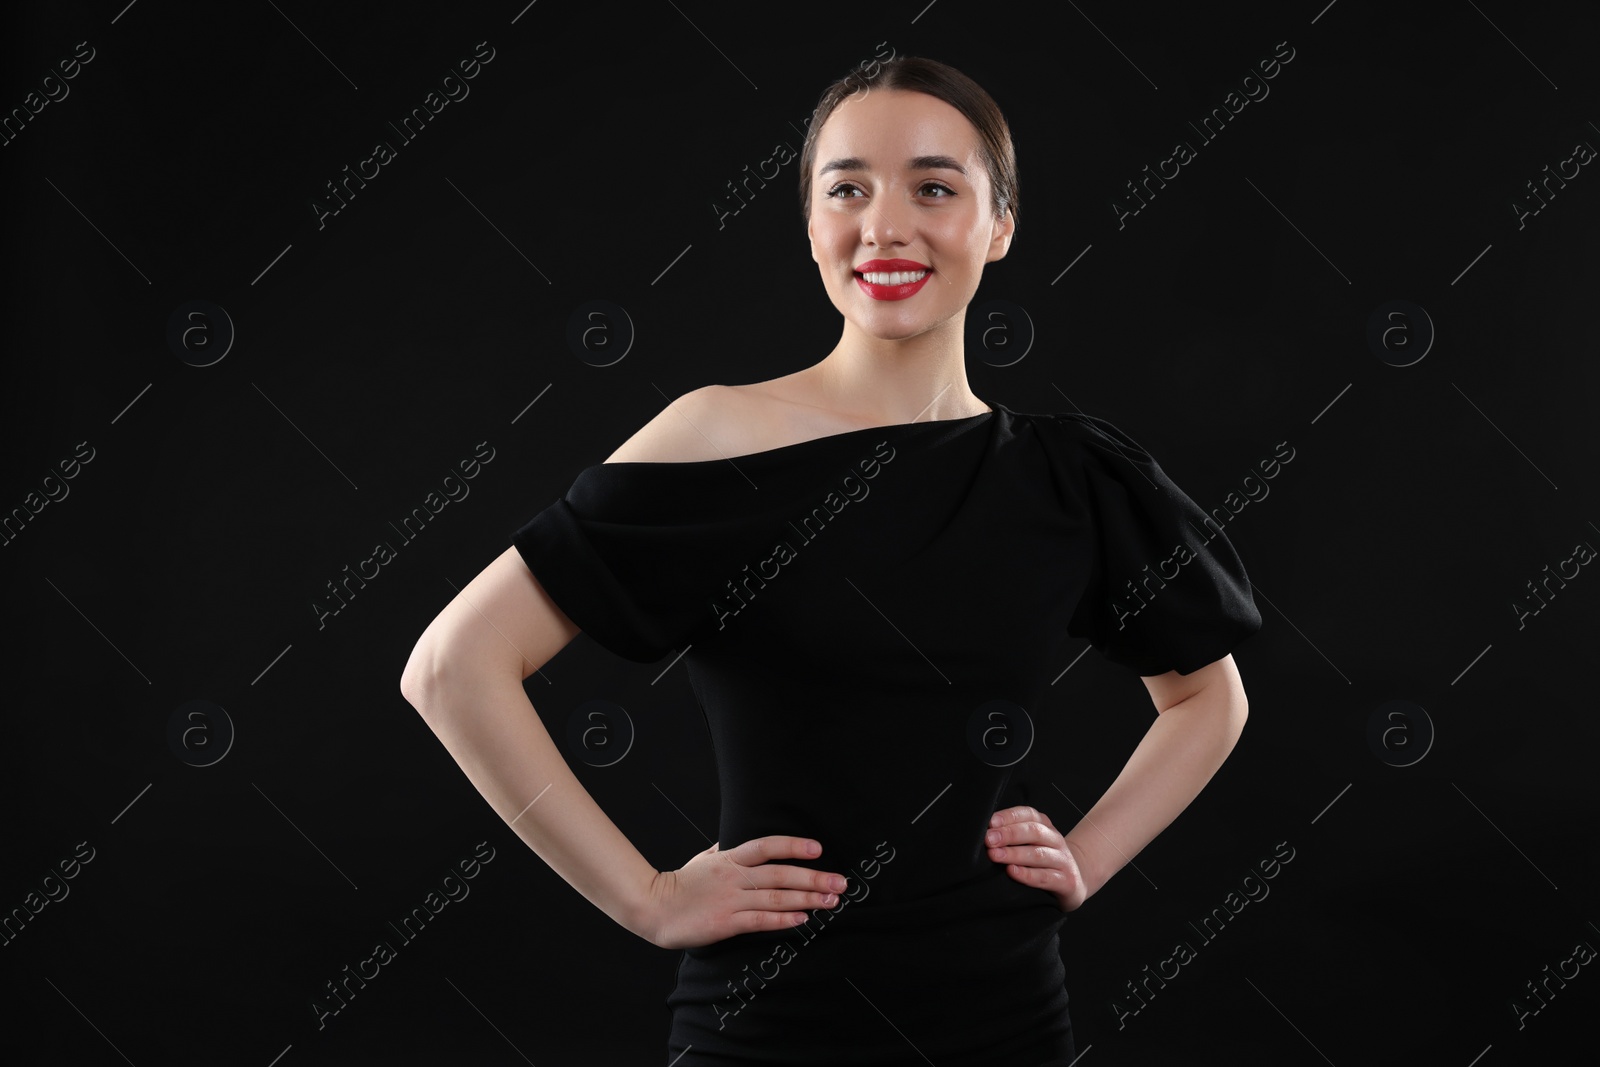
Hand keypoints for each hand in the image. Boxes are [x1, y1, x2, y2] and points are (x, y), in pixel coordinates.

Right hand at [642, 836, 849, 949]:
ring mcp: (730, 900)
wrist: (654, 908)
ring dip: (806, 899)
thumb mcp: (703, 859)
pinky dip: (783, 920)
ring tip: (831, 901)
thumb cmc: (680, 884)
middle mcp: (734, 877)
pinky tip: (802, 920)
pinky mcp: (726, 923)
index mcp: (729, 859)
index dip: (793, 846)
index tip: (818, 849)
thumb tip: (737, 837)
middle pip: (779, 874)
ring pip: (775, 897)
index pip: (766, 846)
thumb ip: (725, 849)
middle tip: (840, 882)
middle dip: (813, 878)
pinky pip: (759, 920)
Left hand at [985, 805, 1087, 911]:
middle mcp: (1055, 840)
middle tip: (988, 840)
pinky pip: (1046, 877)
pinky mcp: (1066, 881)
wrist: (1074, 881)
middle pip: (1033, 832)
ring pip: (1038, 854)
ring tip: (995, 855)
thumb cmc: (1044, 860)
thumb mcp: (1031, 843)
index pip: (1028, 814)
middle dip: (1009, 834)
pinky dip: (1028, 875)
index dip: (1009, 817)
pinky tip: (1012, 872)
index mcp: (1045, 826)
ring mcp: (1062, 860)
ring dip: (1014, 854)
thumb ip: (1012, 835)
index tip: (990, 822)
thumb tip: (984, 832)